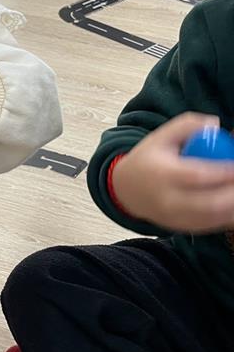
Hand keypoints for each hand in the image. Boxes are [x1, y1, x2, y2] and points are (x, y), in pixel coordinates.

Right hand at [111, 113, 233, 232]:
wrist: (127, 189)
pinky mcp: (182, 228)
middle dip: (232, 194)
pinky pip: (211, 225)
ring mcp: (176, 218)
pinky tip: (231, 202)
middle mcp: (168, 200)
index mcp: (162, 175)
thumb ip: (187, 126)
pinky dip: (226, 216)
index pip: (197, 176)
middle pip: (209, 203)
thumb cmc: (148, 160)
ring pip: (213, 218)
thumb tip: (214, 124)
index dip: (222, 172)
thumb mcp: (161, 137)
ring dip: (232, 206)